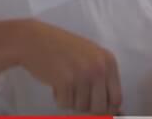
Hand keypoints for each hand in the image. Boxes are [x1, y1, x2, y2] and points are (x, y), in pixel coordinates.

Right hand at [0, 19, 122, 113]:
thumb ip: (101, 78)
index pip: (116, 98)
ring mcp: (83, 74)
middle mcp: (99, 68)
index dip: (106, 109)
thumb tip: (112, 108)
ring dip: (71, 101)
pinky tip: (56, 82)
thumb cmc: (62, 49)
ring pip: (81, 107)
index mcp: (109, 61)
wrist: (34, 40)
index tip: (96, 110)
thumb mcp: (90, 57)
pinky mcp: (66, 81)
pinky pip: (65, 104)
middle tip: (76, 96)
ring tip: (65, 82)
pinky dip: (59, 98)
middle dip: (87, 107)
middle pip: (100, 107)